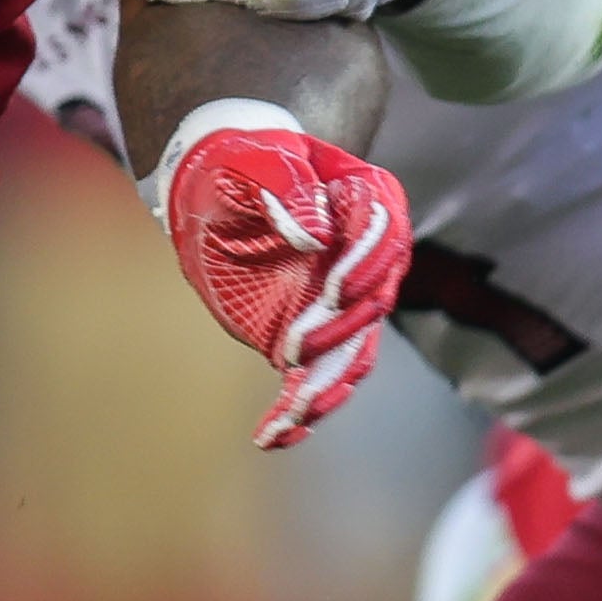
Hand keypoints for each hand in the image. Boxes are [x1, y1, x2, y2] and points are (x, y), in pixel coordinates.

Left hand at [152, 103, 412, 450]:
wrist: (219, 189)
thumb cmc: (241, 166)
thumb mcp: (253, 163)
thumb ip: (284, 187)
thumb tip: (314, 235)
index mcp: (363, 201)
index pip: (382, 231)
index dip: (366, 263)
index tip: (338, 289)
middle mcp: (364, 259)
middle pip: (372, 300)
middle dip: (341, 330)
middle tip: (301, 349)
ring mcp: (341, 304)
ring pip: (351, 352)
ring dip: (327, 385)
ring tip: (299, 412)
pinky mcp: (310, 336)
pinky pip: (313, 380)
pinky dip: (296, 411)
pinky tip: (273, 436)